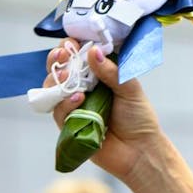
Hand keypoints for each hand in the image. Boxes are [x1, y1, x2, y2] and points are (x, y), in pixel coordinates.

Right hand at [44, 39, 163, 179]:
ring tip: (67, 76)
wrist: (139, 151)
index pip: (80, 56)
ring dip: (56, 80)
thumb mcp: (129, 89)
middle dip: (56, 60)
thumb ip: (111, 71)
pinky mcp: (69, 125)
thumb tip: (94, 51)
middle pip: (60, 70)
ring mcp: (74, 107)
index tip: (70, 41)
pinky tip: (78, 98)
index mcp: (99, 76)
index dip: (72, 47)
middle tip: (61, 54)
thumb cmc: (139, 118)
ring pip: (53, 89)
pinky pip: (58, 111)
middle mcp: (84, 89)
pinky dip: (66, 103)